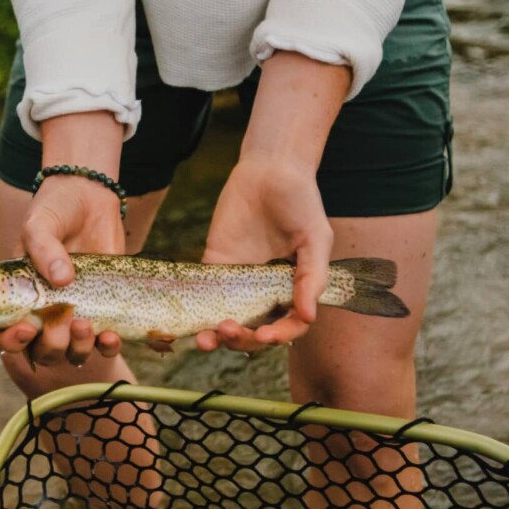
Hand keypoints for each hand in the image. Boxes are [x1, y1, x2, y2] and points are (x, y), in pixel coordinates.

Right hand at [0, 113, 127, 366]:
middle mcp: (42, 312)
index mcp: (16, 296)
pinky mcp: (103, 311)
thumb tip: (62, 279)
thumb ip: (43, 248)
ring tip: (85, 324)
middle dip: (50, 345)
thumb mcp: (40, 223)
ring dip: (78, 348)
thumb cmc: (54, 210)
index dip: (8, 341)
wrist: (90, 198)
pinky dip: (108, 346)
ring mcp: (73, 314)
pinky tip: (111, 335)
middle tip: (61, 320)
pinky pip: (104, 343)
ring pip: (71, 353)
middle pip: (39, 351)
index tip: (24, 329)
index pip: (1, 334)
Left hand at [194, 155, 332, 353]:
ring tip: (206, 339)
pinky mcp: (215, 264)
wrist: (271, 169)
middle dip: (242, 339)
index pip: (288, 324)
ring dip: (216, 336)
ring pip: (226, 319)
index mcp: (293, 288)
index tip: (266, 335)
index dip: (278, 336)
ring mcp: (238, 280)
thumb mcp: (316, 238)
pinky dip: (198, 312)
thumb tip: (308, 316)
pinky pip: (204, 295)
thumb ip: (312, 276)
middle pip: (253, 330)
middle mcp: (265, 290)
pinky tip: (192, 322)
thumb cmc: (301, 202)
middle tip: (230, 331)